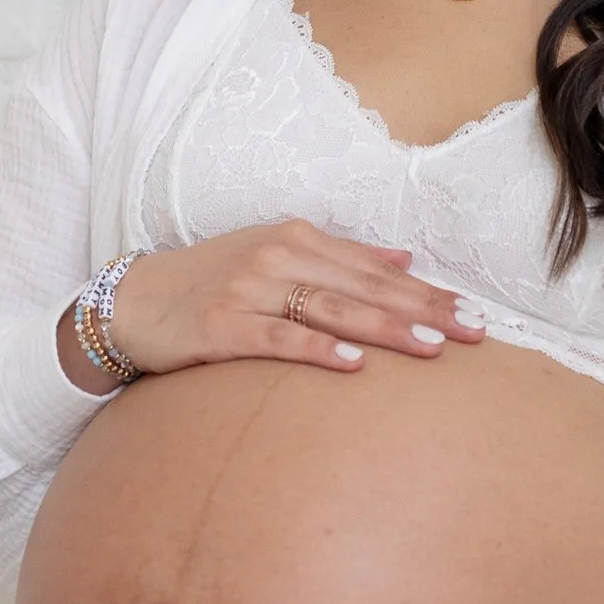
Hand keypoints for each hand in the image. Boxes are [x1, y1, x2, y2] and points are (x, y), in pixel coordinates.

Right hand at [79, 222, 485, 385]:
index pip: (376, 269)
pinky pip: (281, 338)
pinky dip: (319, 350)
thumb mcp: (275, 256)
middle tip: (472, 333)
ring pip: (333, 309)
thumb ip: (341, 257)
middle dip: (423, 310)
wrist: (132, 302)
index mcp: (297, 238)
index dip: (425, 291)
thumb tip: (404, 259)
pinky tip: (354, 365)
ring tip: (431, 347)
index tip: (470, 311)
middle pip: (365, 287)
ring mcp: (251, 289)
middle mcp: (278, 257)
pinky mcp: (224, 325)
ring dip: (386, 328)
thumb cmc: (210, 283)